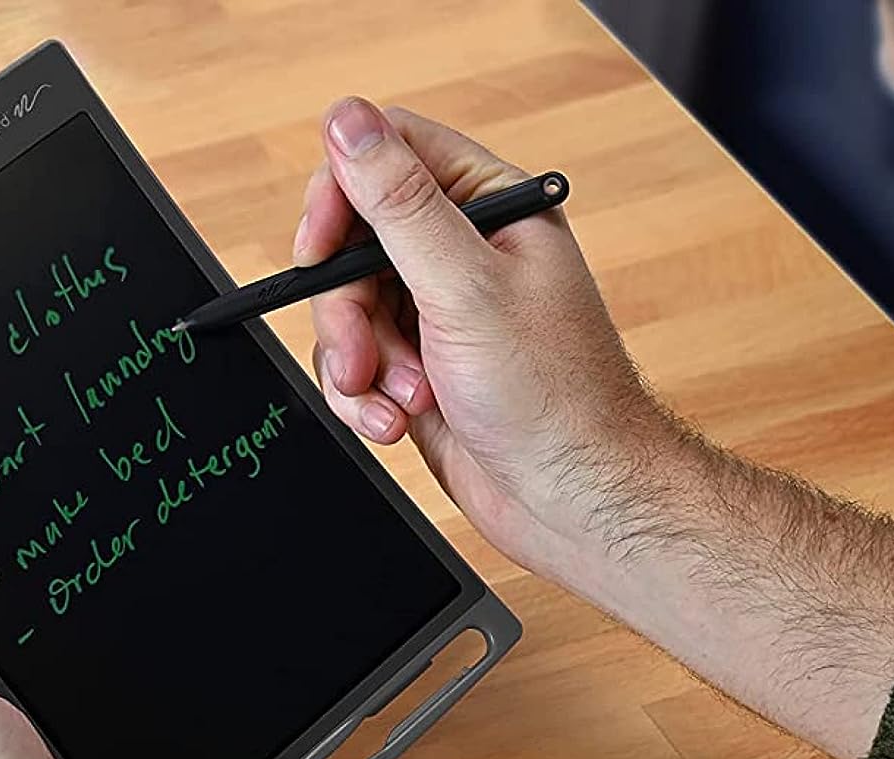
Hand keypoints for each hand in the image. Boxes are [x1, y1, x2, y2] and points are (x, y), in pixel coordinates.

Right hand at [296, 99, 893, 758]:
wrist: (573, 502)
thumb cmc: (553, 400)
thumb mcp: (466, 288)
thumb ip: (400, 203)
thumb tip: (349, 122)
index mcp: (493, 210)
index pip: (392, 158)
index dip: (342, 197)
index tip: (320, 250)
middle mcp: (466, 258)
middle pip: (355, 244)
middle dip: (346, 308)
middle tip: (359, 353)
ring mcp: (441, 319)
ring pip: (349, 313)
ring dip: (359, 364)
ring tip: (400, 400)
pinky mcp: (422, 374)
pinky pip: (358, 369)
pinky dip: (365, 400)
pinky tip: (397, 423)